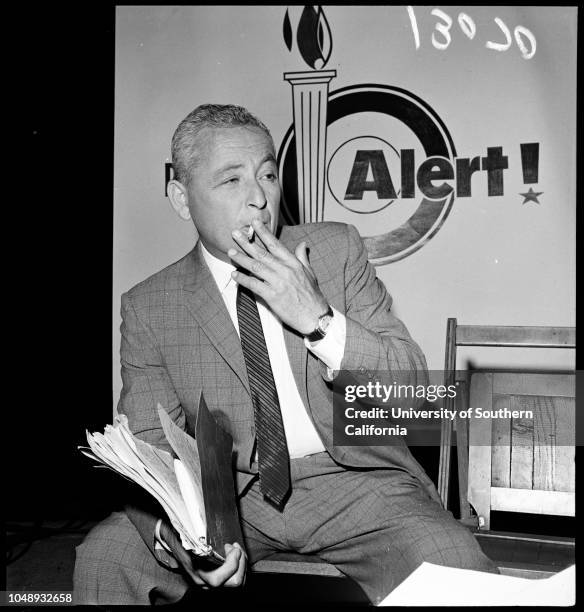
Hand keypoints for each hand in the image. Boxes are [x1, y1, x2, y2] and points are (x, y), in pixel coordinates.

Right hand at [159, 521, 245, 588]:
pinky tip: (234, 554)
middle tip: (235, 547)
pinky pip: (236, 578)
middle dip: (240, 562)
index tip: (231, 545)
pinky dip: (240, 565)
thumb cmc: (178, 540)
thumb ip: (186, 535)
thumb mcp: (181, 538)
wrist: (173, 548)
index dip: (231, 562)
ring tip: (235, 549)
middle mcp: (205, 584)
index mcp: (196, 574)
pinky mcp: (219, 581)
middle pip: (234, 583)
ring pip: (238, 581)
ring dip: (242, 563)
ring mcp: (213, 584)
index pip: (217, 580)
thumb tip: (186, 523)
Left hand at [228, 219, 328, 334]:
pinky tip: (235, 275)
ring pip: (256, 267)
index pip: (275, 244)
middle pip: (262, 253)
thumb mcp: (310, 273)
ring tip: (231, 252)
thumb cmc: (312, 296)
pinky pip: (254, 285)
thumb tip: (302, 244)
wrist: (315, 317)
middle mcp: (285, 271)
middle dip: (247, 242)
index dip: (264, 232)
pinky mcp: (272, 296)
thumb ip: (302, 257)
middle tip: (235, 233)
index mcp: (293, 263)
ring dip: (241, 259)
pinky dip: (243, 279)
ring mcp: (278, 283)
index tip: (254, 223)